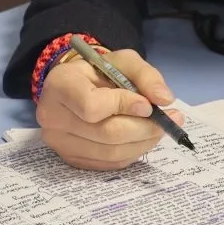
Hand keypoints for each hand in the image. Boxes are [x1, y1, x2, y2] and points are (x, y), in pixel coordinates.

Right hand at [35, 49, 185, 170]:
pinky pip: (110, 163)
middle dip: (144, 128)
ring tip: (161, 128)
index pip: (91, 106)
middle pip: (106, 133)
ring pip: (111, 153)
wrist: (77, 88)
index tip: (148, 104)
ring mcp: (60, 143)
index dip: (124, 106)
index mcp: (60, 85)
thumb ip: (144, 75)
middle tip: (170, 119)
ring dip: (143, 142)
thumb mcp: (122, 60)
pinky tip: (143, 138)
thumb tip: (164, 99)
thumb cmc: (99, 72)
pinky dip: (133, 152)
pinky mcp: (72, 160)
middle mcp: (52, 117)